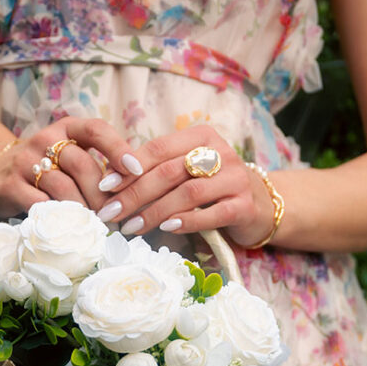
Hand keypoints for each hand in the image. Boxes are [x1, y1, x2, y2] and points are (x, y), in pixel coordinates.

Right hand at [0, 117, 143, 216]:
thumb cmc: (48, 166)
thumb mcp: (72, 154)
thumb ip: (100, 164)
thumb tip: (140, 186)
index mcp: (67, 128)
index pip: (96, 129)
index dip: (118, 149)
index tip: (137, 170)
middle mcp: (45, 140)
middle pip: (82, 164)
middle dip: (103, 193)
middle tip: (117, 214)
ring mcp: (25, 162)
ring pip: (63, 187)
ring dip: (84, 209)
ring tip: (98, 224)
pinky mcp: (10, 186)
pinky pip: (40, 205)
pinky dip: (60, 217)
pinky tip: (72, 228)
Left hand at [93, 125, 274, 246]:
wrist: (262, 205)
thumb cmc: (213, 187)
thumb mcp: (187, 170)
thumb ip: (157, 170)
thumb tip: (110, 181)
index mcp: (202, 136)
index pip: (159, 148)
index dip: (128, 167)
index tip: (104, 187)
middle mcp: (222, 152)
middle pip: (169, 171)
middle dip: (135, 193)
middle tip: (111, 212)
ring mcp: (236, 179)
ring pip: (188, 193)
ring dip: (155, 212)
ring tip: (132, 226)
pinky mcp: (245, 206)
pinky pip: (212, 214)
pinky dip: (186, 222)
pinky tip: (166, 229)